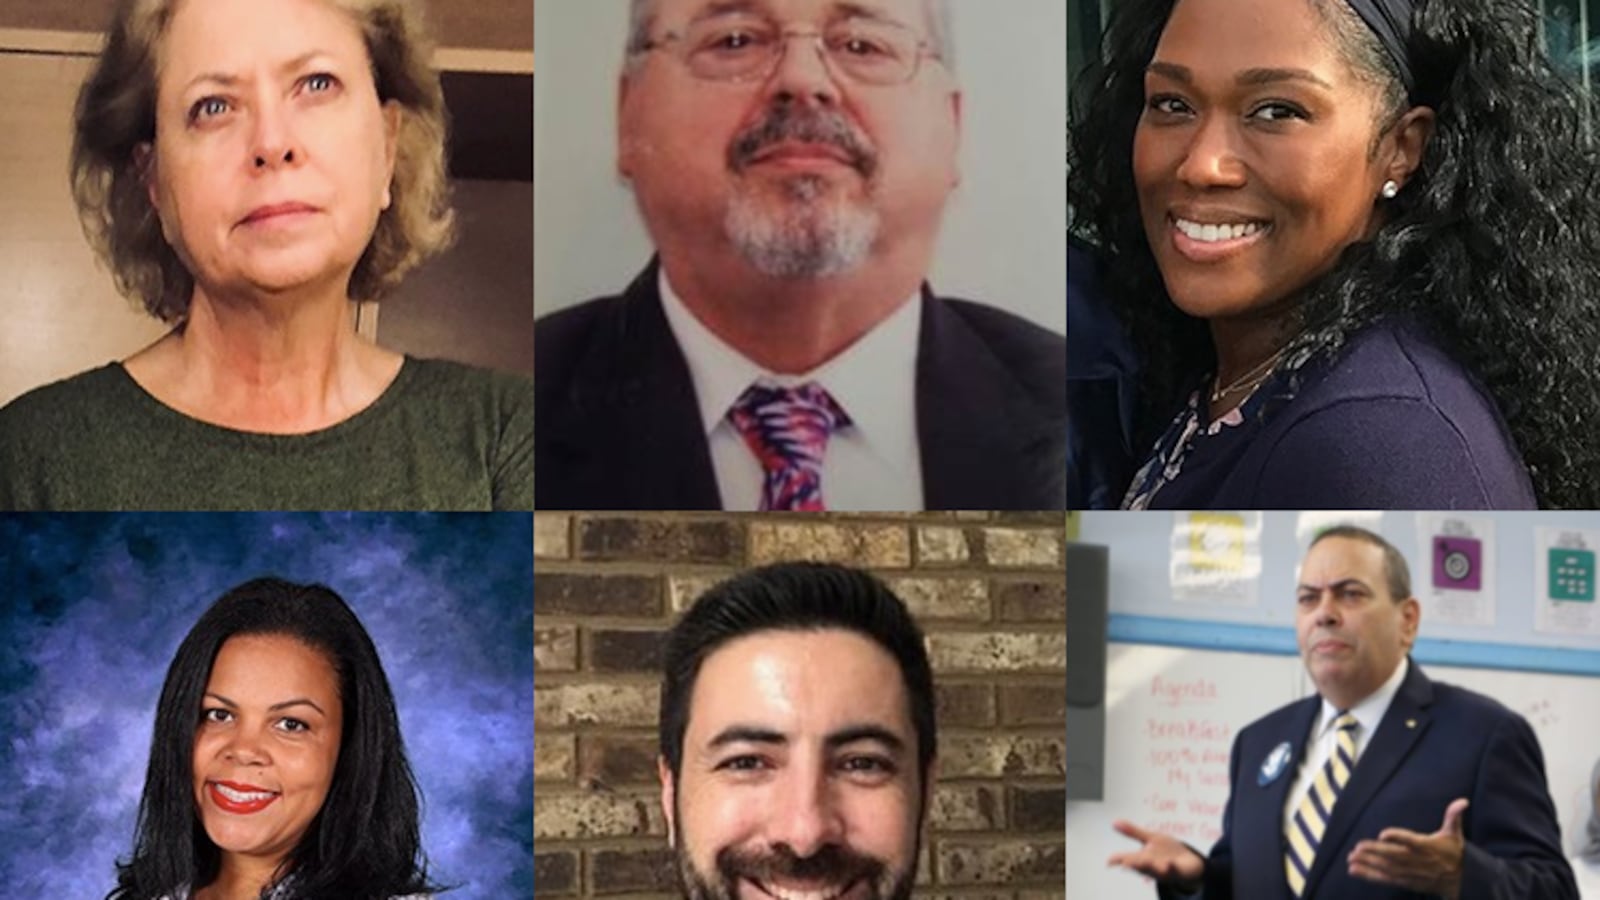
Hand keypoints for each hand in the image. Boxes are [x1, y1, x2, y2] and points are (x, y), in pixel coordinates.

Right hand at [1108, 819, 1205, 887]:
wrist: (1189, 862)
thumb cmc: (1167, 851)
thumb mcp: (1150, 838)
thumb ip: (1133, 832)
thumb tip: (1114, 822)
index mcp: (1142, 858)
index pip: (1127, 859)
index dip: (1117, 860)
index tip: (1109, 862)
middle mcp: (1150, 866)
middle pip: (1139, 865)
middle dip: (1133, 863)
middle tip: (1125, 862)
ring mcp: (1163, 870)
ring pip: (1154, 870)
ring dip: (1149, 866)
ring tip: (1143, 861)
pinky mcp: (1177, 872)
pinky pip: (1173, 871)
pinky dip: (1170, 867)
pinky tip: (1168, 863)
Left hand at [1347, 797, 1467, 898]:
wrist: (1461, 879)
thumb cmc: (1453, 851)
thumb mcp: (1455, 833)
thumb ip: (1454, 816)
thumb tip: (1463, 801)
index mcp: (1428, 847)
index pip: (1411, 841)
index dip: (1398, 837)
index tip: (1383, 833)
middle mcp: (1418, 861)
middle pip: (1394, 856)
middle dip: (1375, 852)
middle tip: (1358, 847)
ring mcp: (1411, 873)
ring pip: (1387, 868)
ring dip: (1368, 864)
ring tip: (1351, 858)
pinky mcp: (1406, 881)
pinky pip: (1386, 879)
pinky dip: (1369, 876)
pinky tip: (1354, 870)